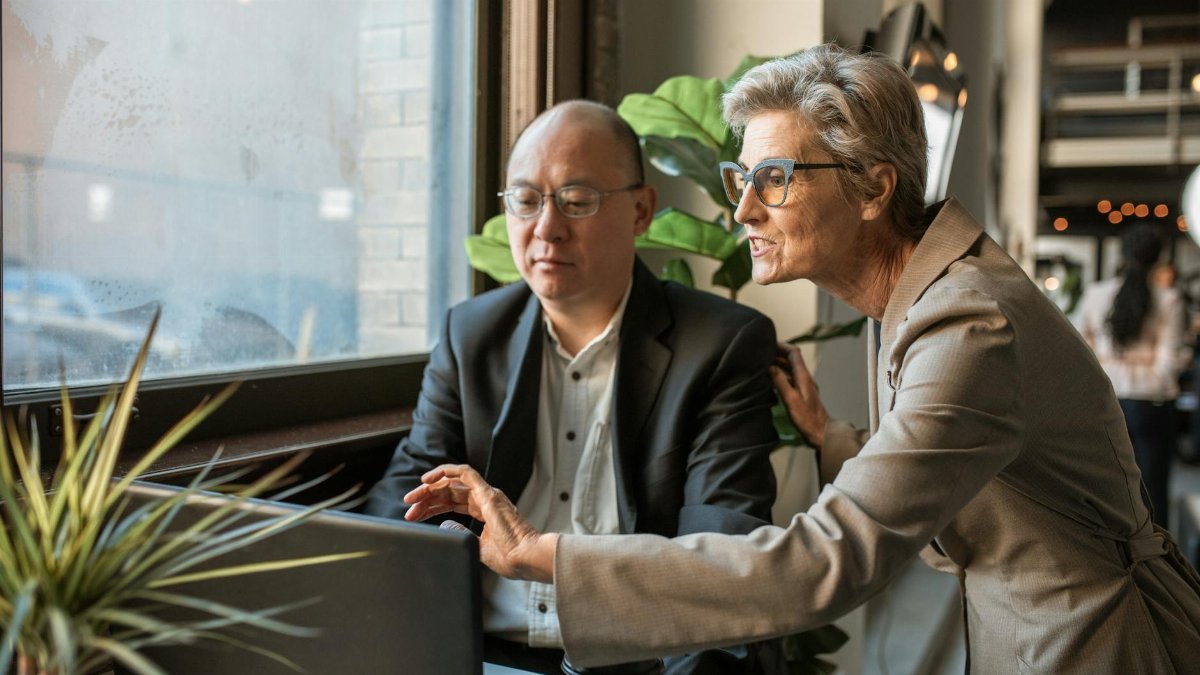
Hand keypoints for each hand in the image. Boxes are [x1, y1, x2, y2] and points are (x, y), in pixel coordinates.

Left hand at [403, 464, 556, 582]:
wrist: (524, 559)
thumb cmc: (509, 557)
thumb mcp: (476, 546)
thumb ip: (460, 533)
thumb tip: (444, 524)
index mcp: (485, 511)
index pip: (452, 503)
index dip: (432, 507)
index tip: (414, 515)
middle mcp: (485, 500)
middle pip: (449, 492)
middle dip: (426, 498)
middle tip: (408, 507)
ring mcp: (487, 495)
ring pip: (453, 482)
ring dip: (430, 488)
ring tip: (412, 497)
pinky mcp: (488, 494)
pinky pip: (466, 473)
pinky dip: (446, 471)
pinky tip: (429, 479)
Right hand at [771, 342, 828, 447]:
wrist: (821, 432)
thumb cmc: (807, 418)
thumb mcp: (791, 400)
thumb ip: (780, 382)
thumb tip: (770, 367)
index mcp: (803, 376)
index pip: (794, 353)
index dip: (781, 345)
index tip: (768, 343)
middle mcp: (803, 378)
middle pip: (791, 359)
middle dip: (777, 353)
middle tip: (761, 352)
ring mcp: (802, 385)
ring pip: (789, 368)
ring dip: (777, 363)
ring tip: (762, 363)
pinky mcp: (800, 393)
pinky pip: (788, 378)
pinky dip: (779, 374)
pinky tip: (769, 379)